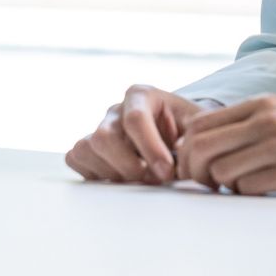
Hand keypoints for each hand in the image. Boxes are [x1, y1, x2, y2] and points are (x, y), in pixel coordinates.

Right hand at [67, 85, 203, 183]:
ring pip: (87, 149)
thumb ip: (195, 136)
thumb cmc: (188, 129)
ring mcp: (99, 127)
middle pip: (104, 136)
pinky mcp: (88, 146)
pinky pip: (76, 158)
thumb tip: (180, 154)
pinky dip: (94, 173)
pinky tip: (120, 178)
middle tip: (153, 180)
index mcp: (141, 95)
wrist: (175, 133)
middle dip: (128, 165)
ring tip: (140, 180)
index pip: (134, 118)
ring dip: (113, 173)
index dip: (150, 149)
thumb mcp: (199, 125)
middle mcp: (115, 109)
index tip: (167, 172)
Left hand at [175, 96, 275, 196]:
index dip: (187, 151)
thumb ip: (244, 125)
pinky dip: (248, 195)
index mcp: (262, 104)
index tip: (195, 167)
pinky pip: (248, 189)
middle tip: (208, 185)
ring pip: (221, 171)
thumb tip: (194, 143)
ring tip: (242, 187)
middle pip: (201, 148)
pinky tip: (264, 192)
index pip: (199, 125)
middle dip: (195, 172)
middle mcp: (268, 120)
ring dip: (225, 186)